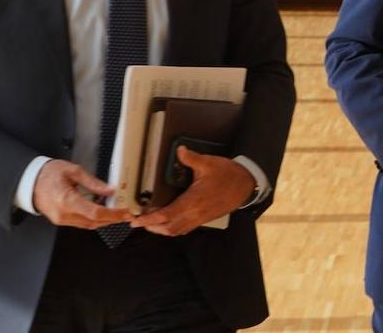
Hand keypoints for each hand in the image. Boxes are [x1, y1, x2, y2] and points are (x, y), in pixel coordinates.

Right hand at [32, 159, 132, 228]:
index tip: (126, 212)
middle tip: (127, 214)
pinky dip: (94, 219)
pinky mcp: (61, 221)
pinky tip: (103, 211)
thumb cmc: (50, 173)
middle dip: (113, 219)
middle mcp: (64, 214)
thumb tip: (110, 190)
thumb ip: (93, 183)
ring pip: (89, 225)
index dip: (113, 214)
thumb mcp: (73, 171)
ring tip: (119, 212)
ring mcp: (61, 220)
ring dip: (105, 220)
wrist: (29, 181)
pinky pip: (81, 223)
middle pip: (94, 222)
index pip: (95, 213)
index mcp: (67, 200)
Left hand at [130, 147, 254, 235]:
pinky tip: (168, 220)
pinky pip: (184, 229)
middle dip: (151, 227)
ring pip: (176, 231)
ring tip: (150, 221)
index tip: (136, 220)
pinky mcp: (204, 219)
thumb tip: (179, 150)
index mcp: (193, 201)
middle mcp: (195, 214)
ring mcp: (200, 218)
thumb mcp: (209, 163)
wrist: (246, 186)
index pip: (166, 215)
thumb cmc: (228, 175)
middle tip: (139, 220)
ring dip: (161, 229)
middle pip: (168, 228)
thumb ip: (191, 158)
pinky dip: (172, 228)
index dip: (149, 219)